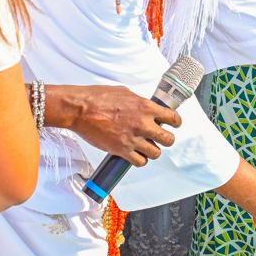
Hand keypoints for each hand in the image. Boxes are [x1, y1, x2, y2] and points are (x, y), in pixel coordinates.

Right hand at [59, 85, 180, 166]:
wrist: (80, 109)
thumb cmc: (98, 97)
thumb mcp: (125, 93)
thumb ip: (139, 103)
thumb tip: (146, 108)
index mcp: (146, 107)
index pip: (173, 118)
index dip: (175, 123)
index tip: (173, 125)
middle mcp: (143, 124)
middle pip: (168, 139)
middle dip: (166, 139)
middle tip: (161, 138)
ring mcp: (133, 139)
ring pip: (156, 153)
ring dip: (152, 151)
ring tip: (146, 147)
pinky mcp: (121, 150)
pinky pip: (139, 162)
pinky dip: (139, 160)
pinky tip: (135, 155)